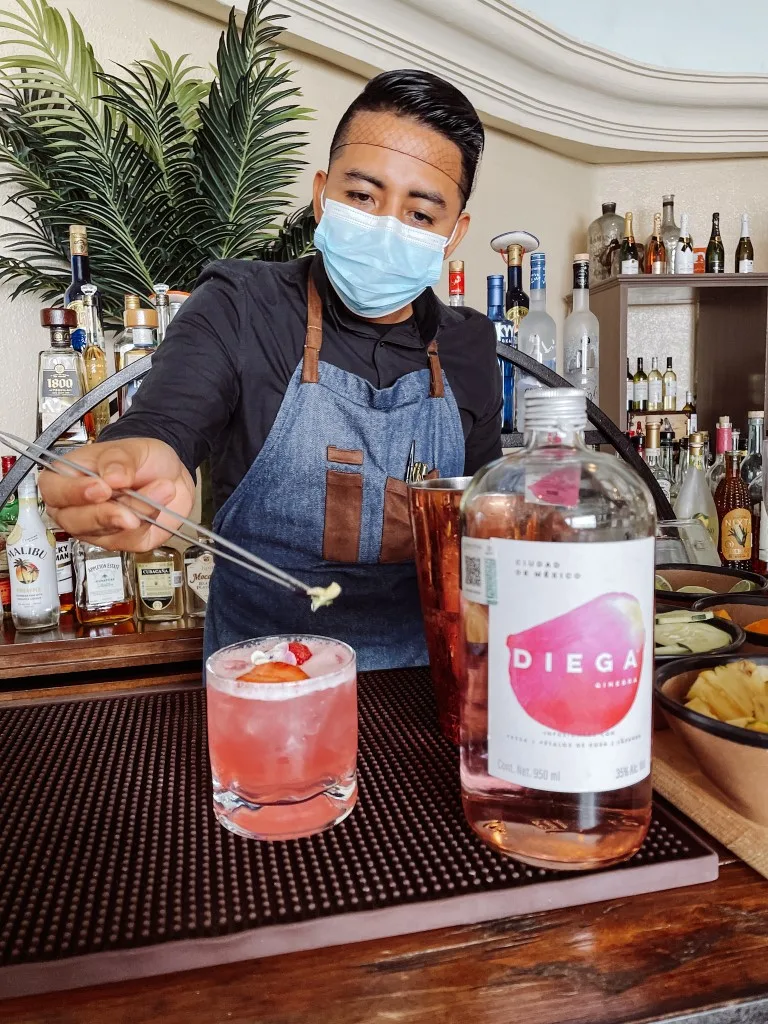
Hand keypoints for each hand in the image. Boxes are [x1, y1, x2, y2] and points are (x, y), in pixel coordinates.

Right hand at [39, 438, 196, 551]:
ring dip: (135, 512)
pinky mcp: (121, 541)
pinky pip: (130, 540)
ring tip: (160, 490)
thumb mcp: (132, 449)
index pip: (53, 489)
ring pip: (104, 532)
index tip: (102, 488)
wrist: (171, 475)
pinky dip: (147, 522)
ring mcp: (97, 528)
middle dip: (104, 514)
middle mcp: (76, 507)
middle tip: (127, 506)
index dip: (73, 492)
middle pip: (73, 521)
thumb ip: (118, 459)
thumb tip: (112, 476)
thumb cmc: (141, 461)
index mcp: (67, 477)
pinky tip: (158, 505)